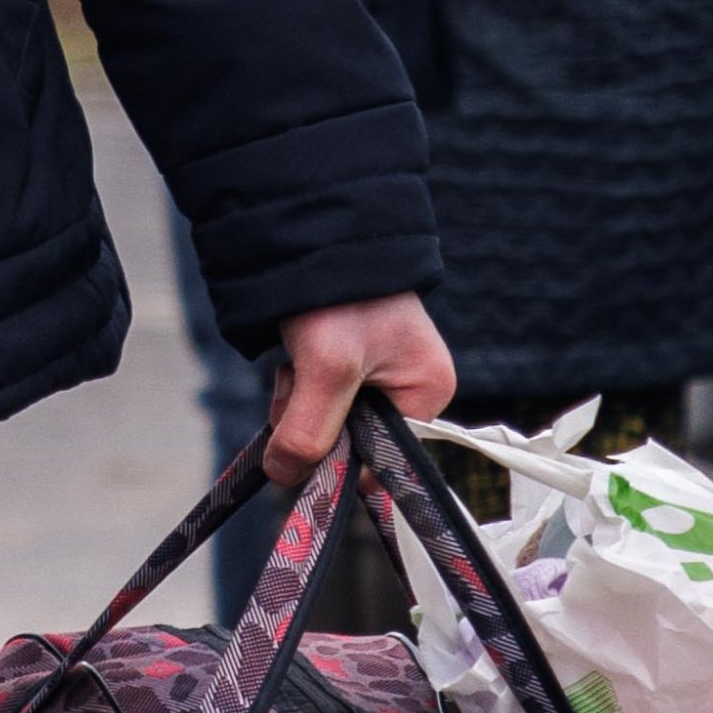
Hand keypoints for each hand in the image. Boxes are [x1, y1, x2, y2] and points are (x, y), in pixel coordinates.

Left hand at [257, 291, 456, 472]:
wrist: (314, 237)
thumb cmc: (341, 296)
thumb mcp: (328, 369)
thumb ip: (309, 430)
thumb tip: (285, 476)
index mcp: (427, 394)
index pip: (383, 460)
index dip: (339, 462)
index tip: (302, 454)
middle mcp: (407, 389)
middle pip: (347, 440)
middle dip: (310, 423)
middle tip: (295, 386)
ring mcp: (374, 376)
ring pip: (321, 420)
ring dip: (295, 401)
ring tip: (294, 364)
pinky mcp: (342, 363)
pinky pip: (311, 396)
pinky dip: (293, 383)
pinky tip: (291, 358)